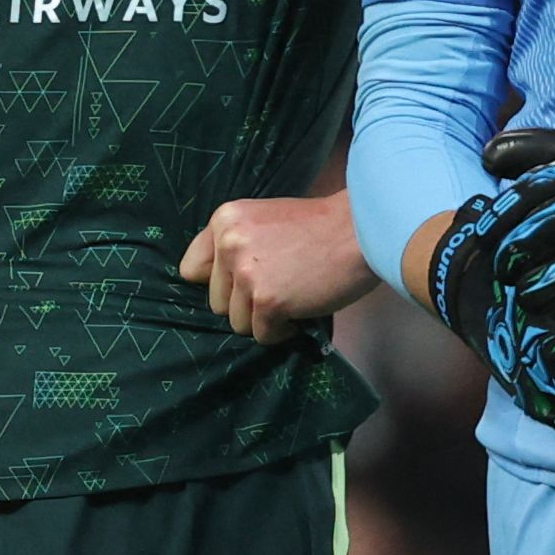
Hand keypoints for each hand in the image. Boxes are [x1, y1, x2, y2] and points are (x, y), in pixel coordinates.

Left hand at [180, 192, 377, 342]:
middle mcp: (229, 244)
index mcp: (224, 220)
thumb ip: (239, 243)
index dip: (218, 283)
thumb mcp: (266, 219)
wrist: (363, 229)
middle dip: (246, 304)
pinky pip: (263, 335)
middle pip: (216, 302)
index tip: (242, 284)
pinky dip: (284, 331)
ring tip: (294, 298)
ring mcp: (246, 274)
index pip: (192, 270)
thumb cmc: (322, 226)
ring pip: (237, 323)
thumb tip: (222, 286)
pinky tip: (303, 309)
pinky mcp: (268, 300)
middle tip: (279, 289)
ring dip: (265, 319)